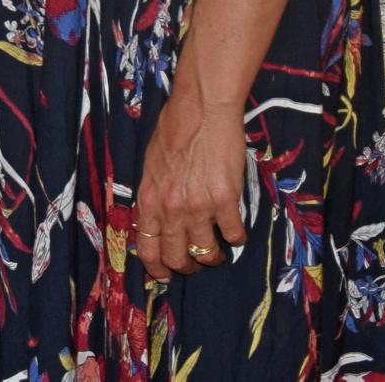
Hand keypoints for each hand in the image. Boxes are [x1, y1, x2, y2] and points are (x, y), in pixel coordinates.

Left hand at [134, 77, 249, 280]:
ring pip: (207, 252)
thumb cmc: (175, 129)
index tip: (166, 275)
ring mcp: (198, 207)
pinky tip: (237, 230)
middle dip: (188, 266)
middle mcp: (171, 209)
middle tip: (197, 262)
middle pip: (177, 257)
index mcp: (149, 199)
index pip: (147, 249)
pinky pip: (234, 235)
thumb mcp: (151, 164)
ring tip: (219, 250)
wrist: (202, 108)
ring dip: (214, 256)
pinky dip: (237, 238)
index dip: (157, 269)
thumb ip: (155, 194)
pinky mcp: (225, 201)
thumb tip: (157, 218)